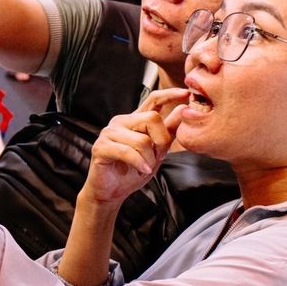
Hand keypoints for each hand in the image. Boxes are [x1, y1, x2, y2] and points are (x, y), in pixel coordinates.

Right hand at [82, 89, 188, 206]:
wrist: (112, 191)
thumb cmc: (132, 171)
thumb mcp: (157, 151)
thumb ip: (168, 131)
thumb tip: (182, 110)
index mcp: (135, 120)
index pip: (153, 99)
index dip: (169, 95)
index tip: (185, 94)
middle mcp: (122, 122)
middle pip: (152, 119)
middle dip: (161, 141)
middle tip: (158, 156)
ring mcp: (109, 133)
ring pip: (142, 139)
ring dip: (149, 159)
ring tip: (146, 168)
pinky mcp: (101, 147)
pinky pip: (128, 152)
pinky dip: (139, 163)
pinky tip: (141, 169)